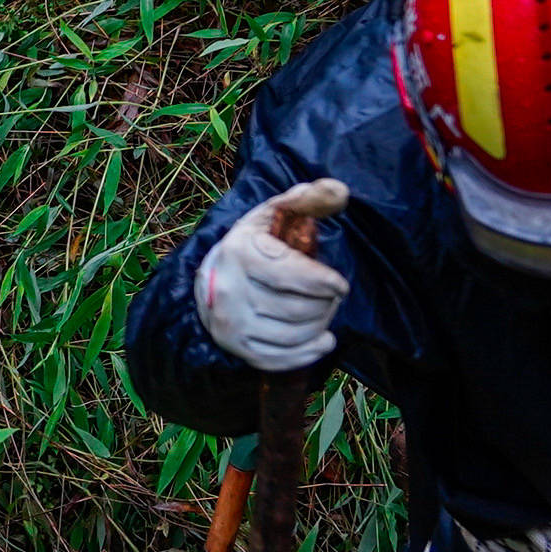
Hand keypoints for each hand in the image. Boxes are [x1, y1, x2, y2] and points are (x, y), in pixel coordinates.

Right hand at [199, 177, 350, 373]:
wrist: (210, 276)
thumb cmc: (253, 243)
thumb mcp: (273, 214)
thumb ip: (308, 199)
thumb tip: (340, 192)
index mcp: (240, 253)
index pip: (291, 275)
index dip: (324, 283)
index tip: (339, 284)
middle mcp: (229, 291)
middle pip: (298, 310)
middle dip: (325, 304)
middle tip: (331, 296)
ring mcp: (230, 324)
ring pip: (293, 335)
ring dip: (320, 325)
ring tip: (324, 311)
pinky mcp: (235, 347)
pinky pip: (280, 359)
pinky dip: (309, 352)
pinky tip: (323, 339)